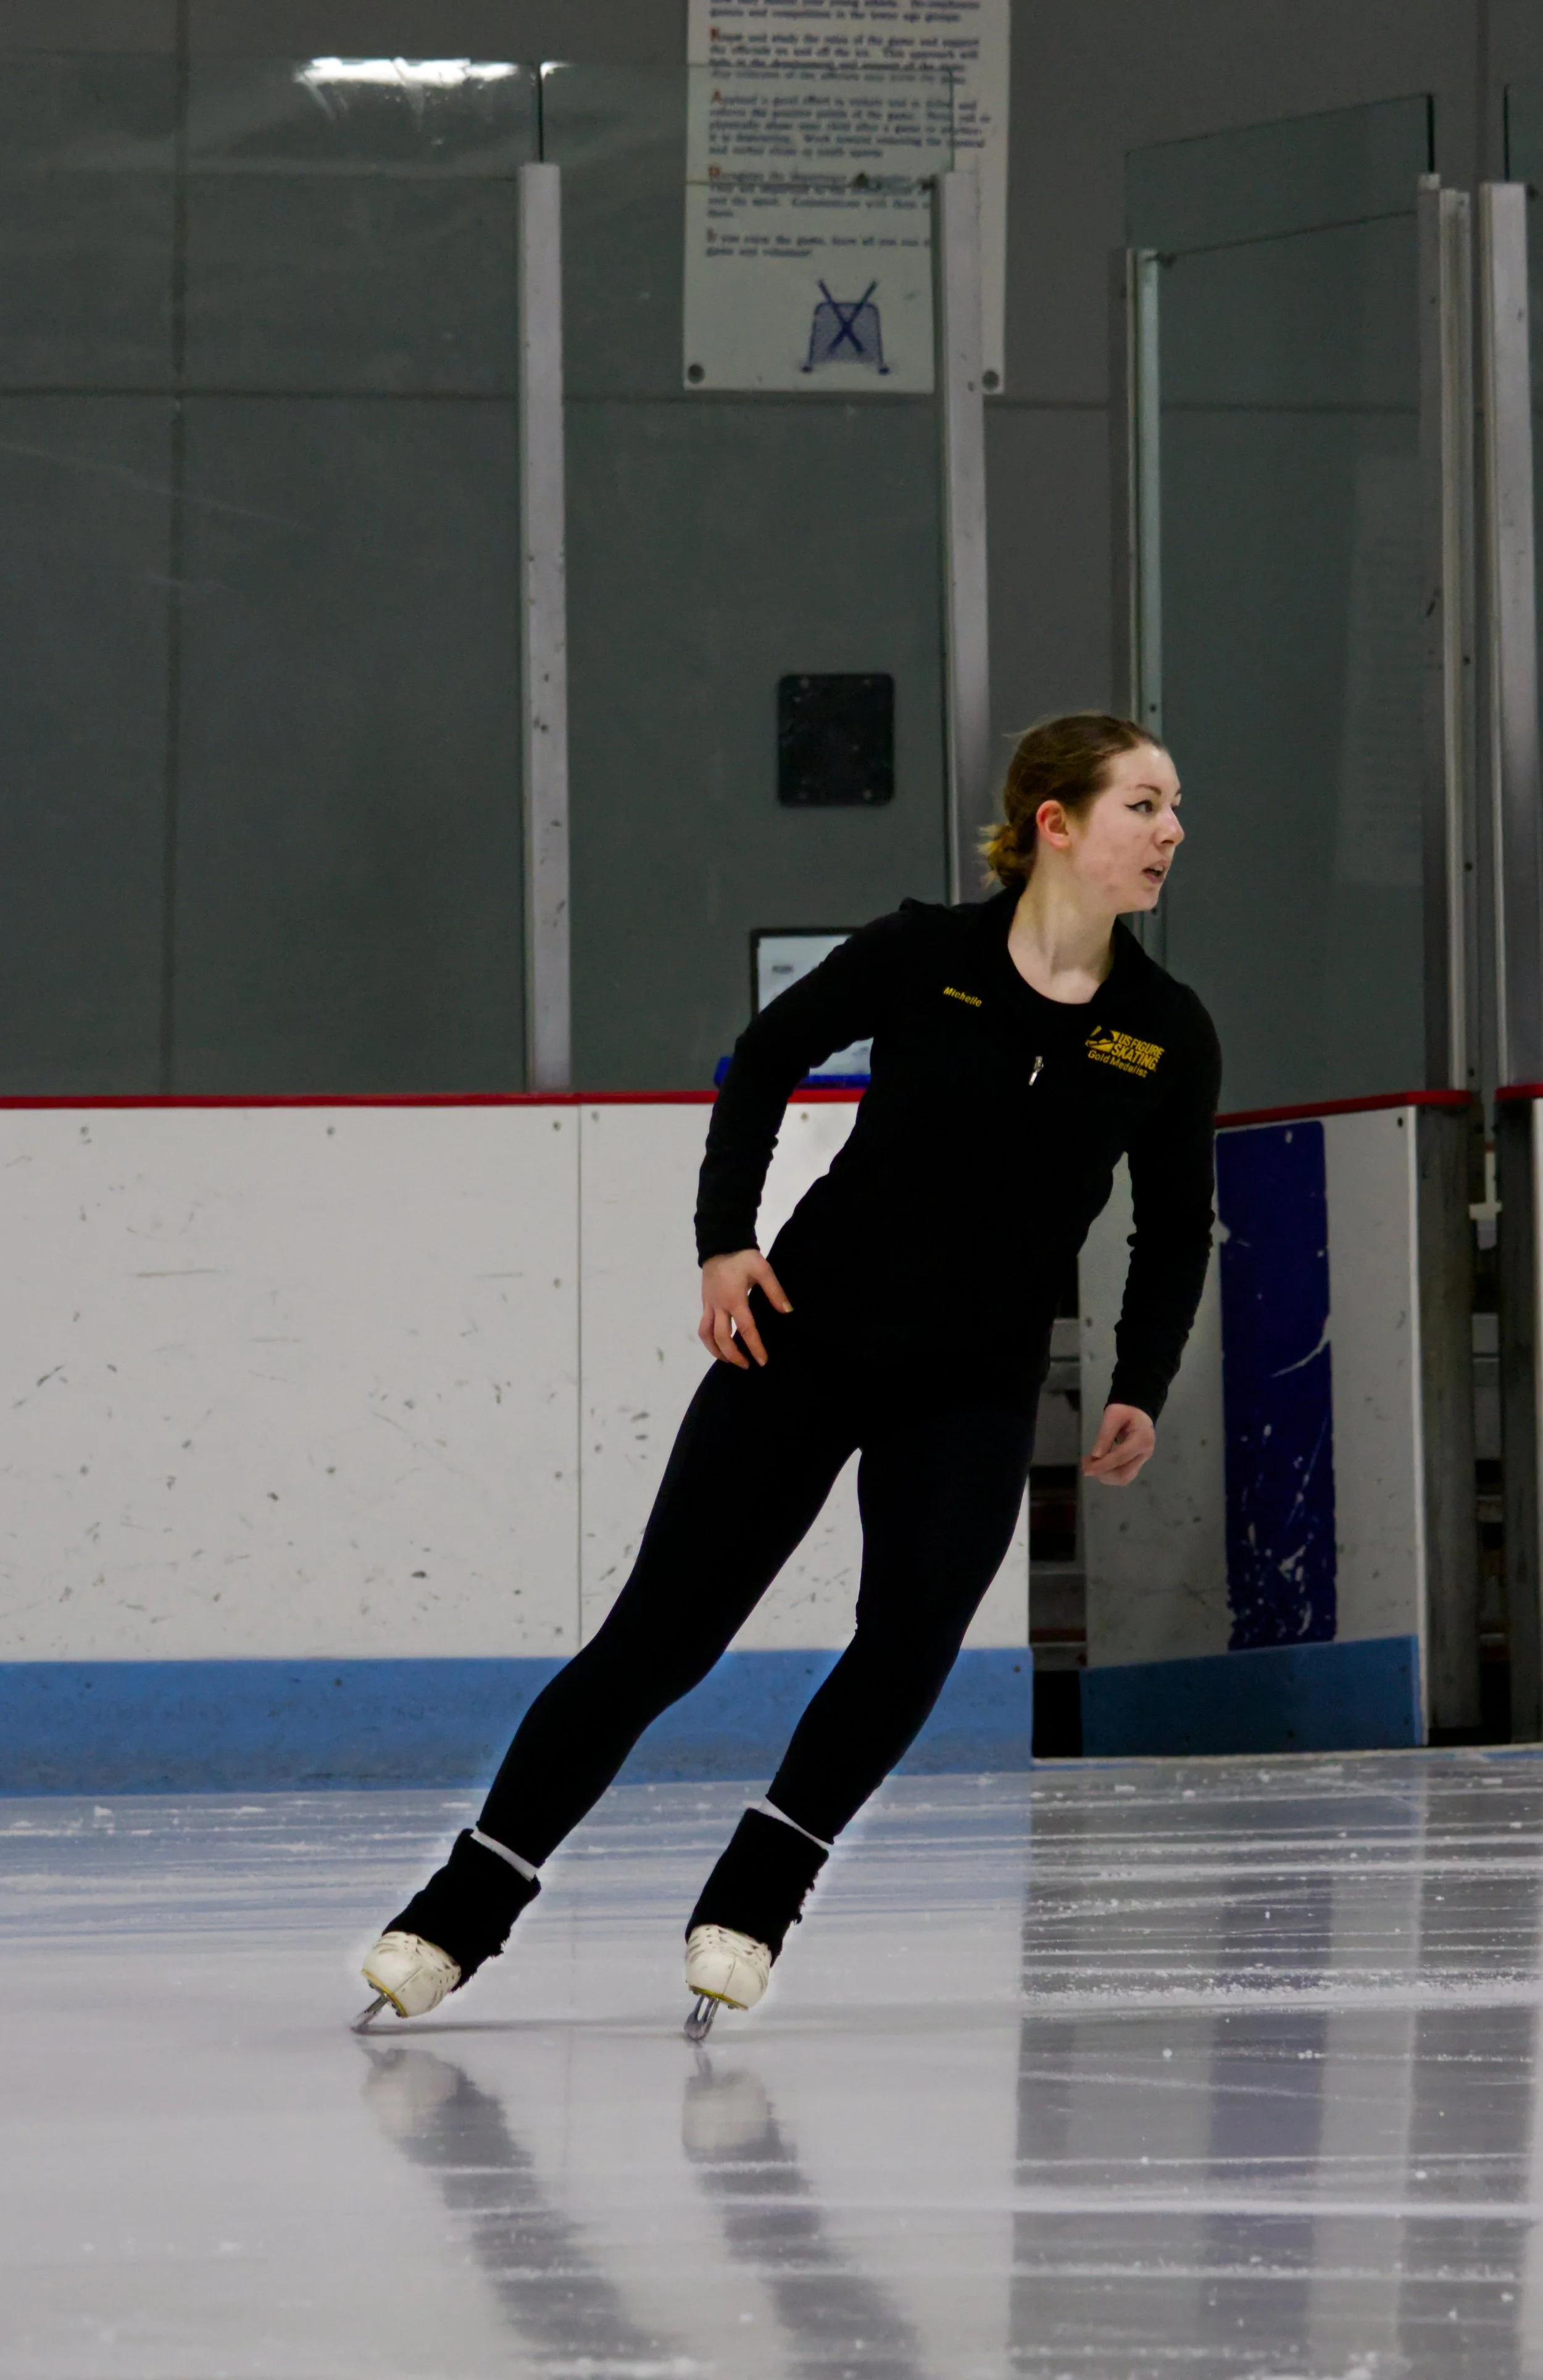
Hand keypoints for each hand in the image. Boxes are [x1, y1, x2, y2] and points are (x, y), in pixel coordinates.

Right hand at [699, 1250, 792, 1368]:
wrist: (720, 1243)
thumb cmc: (743, 1257)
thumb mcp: (763, 1269)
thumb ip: (775, 1291)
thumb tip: (787, 1311)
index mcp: (735, 1299)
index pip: (745, 1329)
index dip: (755, 1347)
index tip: (762, 1361)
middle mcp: (719, 1305)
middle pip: (722, 1338)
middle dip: (734, 1355)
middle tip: (747, 1365)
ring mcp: (709, 1304)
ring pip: (706, 1335)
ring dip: (716, 1351)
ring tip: (728, 1360)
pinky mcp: (705, 1302)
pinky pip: (703, 1326)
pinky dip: (710, 1339)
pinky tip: (720, 1344)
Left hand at [1082, 1403, 1154, 1486]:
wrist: (1137, 1412)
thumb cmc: (1125, 1411)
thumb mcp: (1113, 1415)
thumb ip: (1105, 1435)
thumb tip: (1096, 1456)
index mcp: (1142, 1439)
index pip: (1121, 1457)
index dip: (1103, 1465)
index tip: (1086, 1469)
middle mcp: (1145, 1453)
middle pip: (1123, 1473)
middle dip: (1102, 1472)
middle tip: (1086, 1465)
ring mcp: (1142, 1460)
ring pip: (1123, 1478)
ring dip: (1104, 1475)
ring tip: (1091, 1464)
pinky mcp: (1137, 1464)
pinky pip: (1123, 1476)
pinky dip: (1109, 1474)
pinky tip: (1099, 1466)